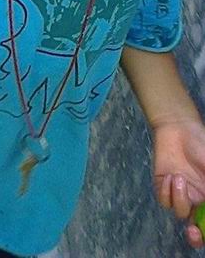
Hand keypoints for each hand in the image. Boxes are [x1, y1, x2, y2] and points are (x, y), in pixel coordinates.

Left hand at [154, 118, 204, 247]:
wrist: (180, 128)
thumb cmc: (202, 147)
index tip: (204, 229)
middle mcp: (197, 200)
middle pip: (197, 230)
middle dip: (195, 236)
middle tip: (192, 231)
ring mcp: (180, 194)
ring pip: (180, 212)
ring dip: (179, 198)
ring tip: (178, 177)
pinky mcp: (162, 186)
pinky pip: (164, 200)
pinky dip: (166, 191)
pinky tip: (169, 176)